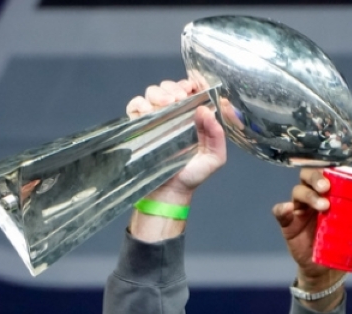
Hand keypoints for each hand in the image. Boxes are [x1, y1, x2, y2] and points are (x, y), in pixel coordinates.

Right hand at [126, 79, 225, 204]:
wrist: (170, 192)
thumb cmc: (192, 175)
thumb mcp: (214, 157)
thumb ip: (217, 135)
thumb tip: (205, 111)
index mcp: (192, 117)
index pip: (190, 91)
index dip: (191, 84)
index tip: (193, 86)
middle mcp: (173, 115)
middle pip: (169, 87)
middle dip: (174, 88)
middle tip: (180, 98)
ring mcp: (155, 120)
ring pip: (152, 93)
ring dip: (159, 93)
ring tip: (166, 104)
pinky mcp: (140, 127)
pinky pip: (134, 106)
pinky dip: (139, 104)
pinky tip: (148, 111)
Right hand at [271, 169, 345, 310]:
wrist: (326, 265)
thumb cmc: (339, 237)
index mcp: (325, 190)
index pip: (323, 171)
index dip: (327, 169)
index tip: (336, 174)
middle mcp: (310, 195)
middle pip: (307, 176)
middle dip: (316, 178)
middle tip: (326, 188)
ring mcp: (298, 208)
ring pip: (298, 193)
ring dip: (308, 196)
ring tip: (323, 206)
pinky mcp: (288, 223)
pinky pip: (280, 211)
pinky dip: (282, 209)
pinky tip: (288, 210)